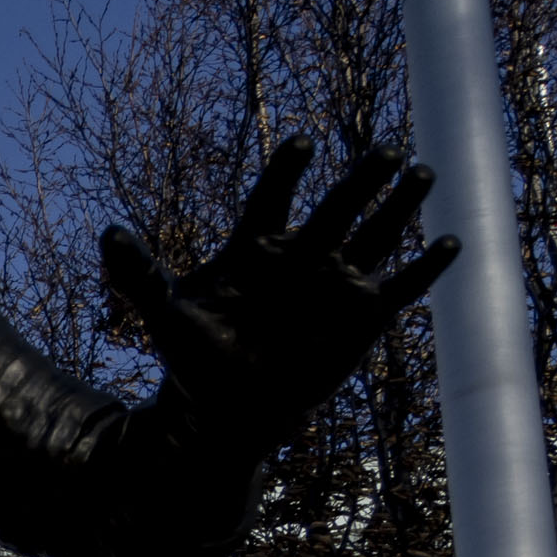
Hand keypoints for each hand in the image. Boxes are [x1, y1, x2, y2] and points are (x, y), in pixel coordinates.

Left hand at [102, 137, 455, 440]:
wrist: (227, 412)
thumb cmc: (195, 359)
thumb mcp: (164, 315)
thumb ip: (138, 274)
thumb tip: (106, 233)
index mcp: (254, 247)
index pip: (272, 198)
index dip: (287, 172)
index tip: (303, 144)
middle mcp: (300, 256)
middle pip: (335, 208)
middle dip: (360, 181)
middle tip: (385, 151)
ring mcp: (334, 283)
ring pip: (374, 236)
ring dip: (398, 208)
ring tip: (421, 173)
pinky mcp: (362, 317)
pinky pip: (401, 287)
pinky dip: (426, 269)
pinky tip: (450, 243)